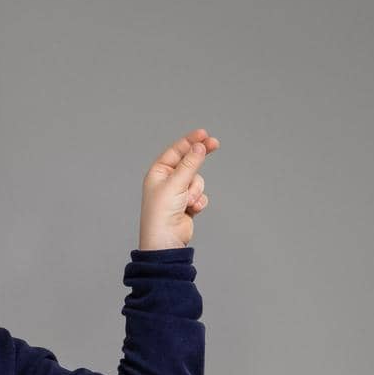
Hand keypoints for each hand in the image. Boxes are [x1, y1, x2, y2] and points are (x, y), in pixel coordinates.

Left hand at [138, 128, 219, 250]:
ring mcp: (178, 193)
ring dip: (195, 191)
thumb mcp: (175, 184)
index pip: (176, 151)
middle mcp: (167, 181)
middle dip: (199, 159)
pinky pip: (200, 195)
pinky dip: (198, 201)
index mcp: (158, 173)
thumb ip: (190, 164)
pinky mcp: (187, 204)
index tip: (204, 134)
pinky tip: (191, 210)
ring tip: (186, 201)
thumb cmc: (161, 214)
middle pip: (189, 162)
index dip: (190, 141)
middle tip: (215, 144)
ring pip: (197, 180)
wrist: (166, 241)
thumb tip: (199, 146)